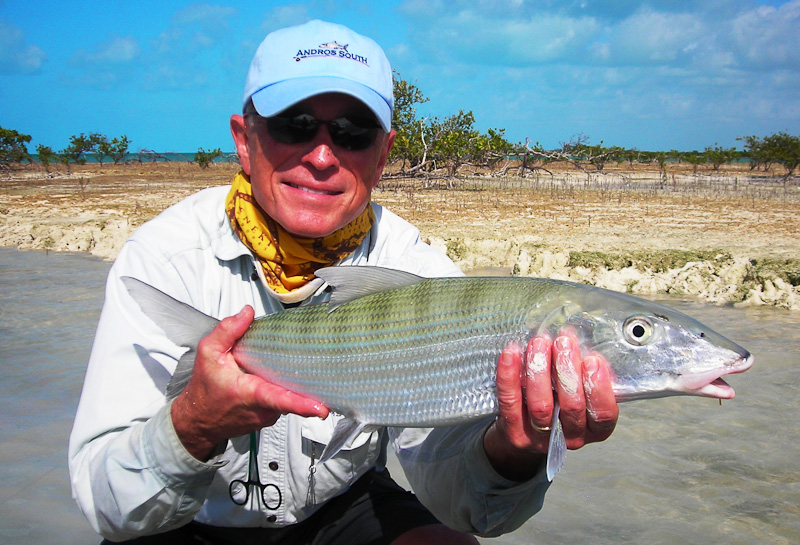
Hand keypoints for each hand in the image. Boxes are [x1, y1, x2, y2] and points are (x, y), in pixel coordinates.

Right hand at [170, 306, 328, 460]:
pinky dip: (284, 387)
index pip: (280, 399)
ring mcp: (269, 417)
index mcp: (251, 394)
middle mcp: (264, 410)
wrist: (197, 421)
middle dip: (307, 379)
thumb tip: (247, 313)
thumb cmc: (204, 390)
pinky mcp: (270, 419)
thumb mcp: (209, 354)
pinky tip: (279, 375)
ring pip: (289, 394)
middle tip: (318, 363)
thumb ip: (227, 331)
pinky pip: (284, 400)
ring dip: (291, 381)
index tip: (321, 407)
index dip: (303, 404)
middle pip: (293, 392)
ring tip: (290, 364)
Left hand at [483, 335, 617, 480]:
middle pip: (572, 407)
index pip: (604, 414)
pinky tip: (511, 354)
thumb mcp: (580, 391)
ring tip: (539, 344)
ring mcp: (542, 438)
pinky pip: (511, 403)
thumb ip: (582, 372)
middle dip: (567, 371)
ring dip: (540, 370)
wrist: (525, 431)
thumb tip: (577, 337)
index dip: (600, 387)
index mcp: (594, 428)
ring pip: (541, 406)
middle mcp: (571, 437)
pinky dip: (509, 376)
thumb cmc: (559, 402)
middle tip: (563, 343)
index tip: (593, 360)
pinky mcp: (516, 433)